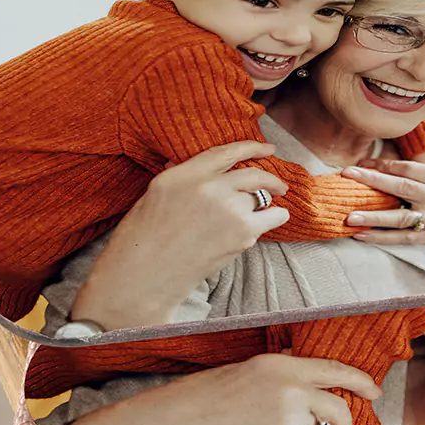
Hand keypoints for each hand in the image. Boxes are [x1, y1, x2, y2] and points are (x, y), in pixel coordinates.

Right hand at [69, 352, 379, 424]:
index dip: (360, 381)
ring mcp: (284, 421)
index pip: (335, 370)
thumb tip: (311, 375)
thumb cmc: (205, 395)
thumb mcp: (247, 369)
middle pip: (339, 407)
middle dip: (346, 421)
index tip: (374, 391)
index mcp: (280, 364)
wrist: (175, 423)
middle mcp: (288, 390)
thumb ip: (282, 372)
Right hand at [70, 140, 290, 329]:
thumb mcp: (156, 193)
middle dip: (272, 178)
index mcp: (185, 174)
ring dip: (268, 202)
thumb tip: (195, 165)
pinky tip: (272, 220)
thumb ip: (181, 175)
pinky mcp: (242, 233)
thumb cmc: (144, 238)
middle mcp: (209, 187)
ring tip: (270, 208)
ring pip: (263, 197)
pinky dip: (275, 218)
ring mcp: (228, 209)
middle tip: (280, 184)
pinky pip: (271, 217)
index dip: (252, 148)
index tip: (268, 149)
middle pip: (254, 174)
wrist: (145, 275)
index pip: (226, 152)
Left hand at [342, 125, 424, 271]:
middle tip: (346, 175)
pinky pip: (406, 239)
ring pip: (400, 218)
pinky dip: (383, 238)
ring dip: (373, 218)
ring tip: (347, 216)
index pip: (413, 169)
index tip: (367, 159)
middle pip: (401, 189)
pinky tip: (362, 236)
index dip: (388, 164)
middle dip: (372, 181)